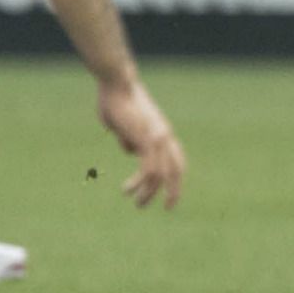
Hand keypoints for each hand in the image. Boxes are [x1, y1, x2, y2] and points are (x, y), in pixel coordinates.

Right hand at [97, 80, 185, 208]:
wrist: (117, 84)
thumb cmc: (116, 101)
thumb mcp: (125, 125)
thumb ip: (130, 138)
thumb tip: (130, 151)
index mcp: (162, 132)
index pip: (177, 160)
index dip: (176, 178)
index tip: (170, 194)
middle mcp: (164, 136)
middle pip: (177, 170)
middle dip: (174, 191)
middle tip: (167, 208)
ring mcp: (157, 138)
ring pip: (160, 175)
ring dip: (149, 192)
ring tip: (137, 204)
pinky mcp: (146, 140)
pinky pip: (148, 169)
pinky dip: (139, 184)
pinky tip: (126, 190)